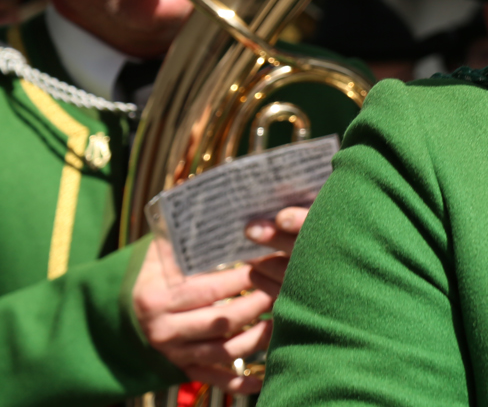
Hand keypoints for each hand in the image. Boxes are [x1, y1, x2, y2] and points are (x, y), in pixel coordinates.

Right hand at [132, 206, 309, 391]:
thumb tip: (206, 193)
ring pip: (224, 351)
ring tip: (283, 317)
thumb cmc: (149, 273)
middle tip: (286, 287)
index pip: (212, 288)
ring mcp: (173, 353)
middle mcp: (163, 330)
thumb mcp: (158, 250)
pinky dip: (239, 380)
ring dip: (258, 338)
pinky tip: (264, 375)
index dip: (246, 275)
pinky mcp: (181, 369)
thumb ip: (182, 230)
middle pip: (223, 321)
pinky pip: (214, 379)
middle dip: (259, 304)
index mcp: (157, 298)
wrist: (114, 314)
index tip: (272, 260)